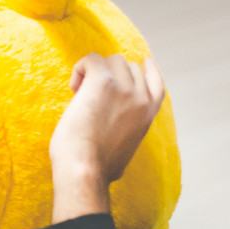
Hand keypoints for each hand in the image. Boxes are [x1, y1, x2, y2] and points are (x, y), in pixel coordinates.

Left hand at [49, 53, 164, 220]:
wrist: (85, 169)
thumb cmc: (98, 168)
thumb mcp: (126, 150)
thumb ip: (129, 132)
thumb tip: (117, 137)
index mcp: (148, 114)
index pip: (156, 82)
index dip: (147, 69)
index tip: (141, 63)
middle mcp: (141, 98)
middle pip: (129, 66)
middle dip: (110, 75)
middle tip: (90, 96)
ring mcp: (124, 88)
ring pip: (111, 60)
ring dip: (94, 71)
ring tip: (79, 93)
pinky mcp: (103, 81)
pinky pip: (91, 59)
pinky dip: (80, 68)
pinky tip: (73, 87)